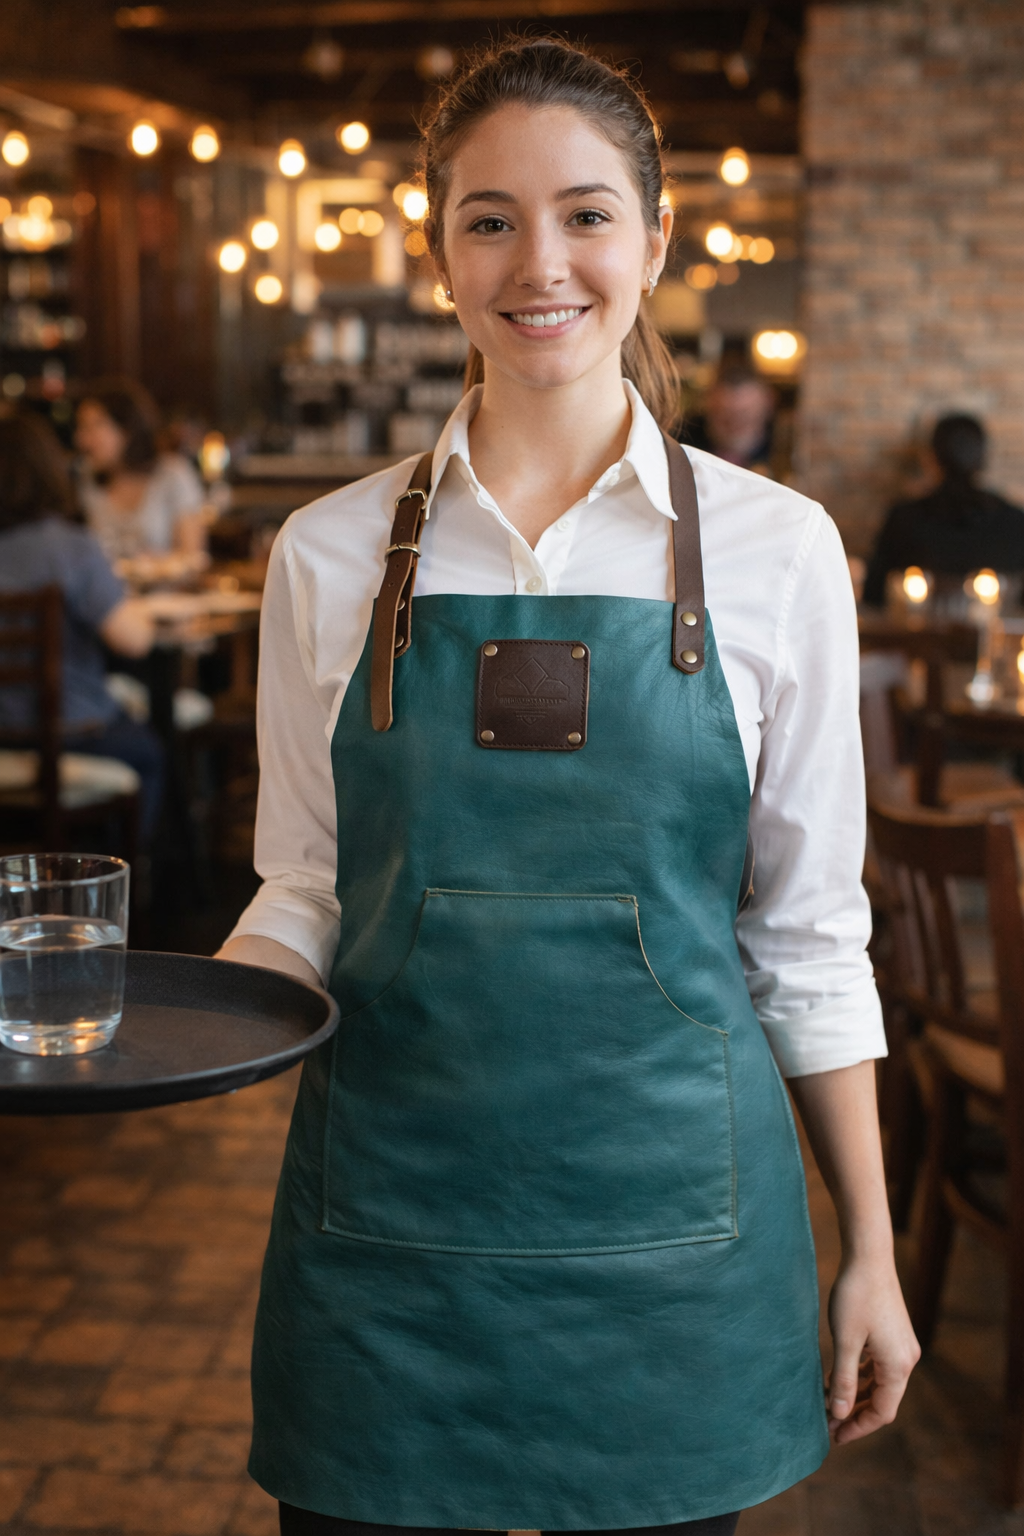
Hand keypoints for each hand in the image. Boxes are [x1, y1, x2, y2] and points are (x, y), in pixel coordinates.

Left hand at [826, 1252, 919, 1443]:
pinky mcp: (892, 1334)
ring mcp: (900, 1346)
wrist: (868, 1256)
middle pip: (882, 1399)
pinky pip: (876, 1365)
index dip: (859, 1426)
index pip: (883, 1411)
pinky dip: (859, 1374)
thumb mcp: (845, 1340)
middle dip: (855, 1412)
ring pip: (878, 1382)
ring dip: (855, 1393)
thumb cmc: (855, 1296)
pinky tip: (836, 1376)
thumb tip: (838, 1414)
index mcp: (898, 1366)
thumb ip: (843, 1379)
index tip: (835, 1436)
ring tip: (828, 1402)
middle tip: (827, 1423)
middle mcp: (905, 1359)